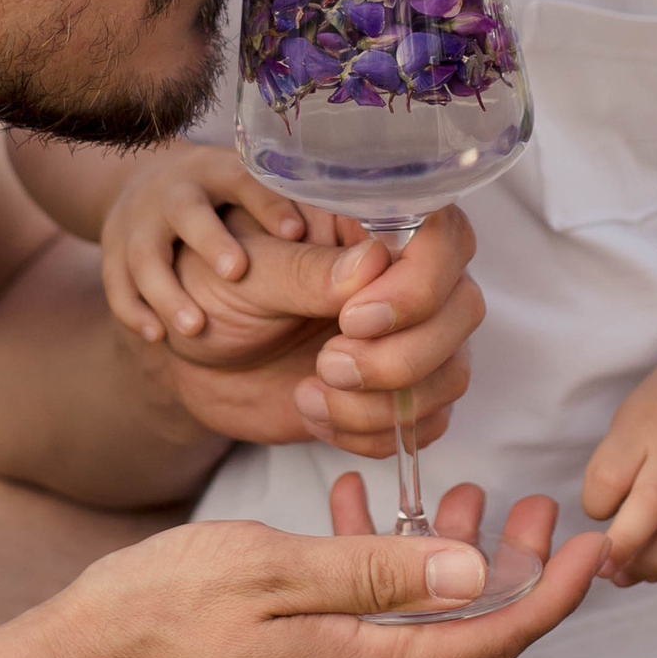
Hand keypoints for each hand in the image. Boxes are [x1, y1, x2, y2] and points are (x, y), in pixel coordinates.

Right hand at [29, 486, 606, 657]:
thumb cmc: (155, 615)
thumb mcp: (269, 570)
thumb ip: (375, 573)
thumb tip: (477, 574)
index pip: (489, 640)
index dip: (551, 593)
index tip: (596, 547)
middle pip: (460, 638)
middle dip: (506, 570)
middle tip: (528, 502)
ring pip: (409, 630)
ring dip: (440, 565)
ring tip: (454, 494)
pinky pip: (357, 630)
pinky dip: (376, 574)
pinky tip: (358, 513)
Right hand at [99, 147, 310, 343]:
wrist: (141, 188)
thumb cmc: (219, 203)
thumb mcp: (251, 195)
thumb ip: (300, 220)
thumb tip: (373, 248)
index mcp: (220, 174)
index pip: (245, 181)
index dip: (270, 204)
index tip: (297, 231)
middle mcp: (176, 194)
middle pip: (188, 211)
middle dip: (211, 240)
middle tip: (237, 273)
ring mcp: (139, 224)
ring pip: (145, 255)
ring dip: (168, 291)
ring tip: (195, 327)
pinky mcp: (113, 254)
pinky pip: (117, 284)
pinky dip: (134, 310)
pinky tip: (157, 335)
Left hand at [150, 205, 483, 456]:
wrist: (193, 354)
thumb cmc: (212, 288)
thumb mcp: (244, 272)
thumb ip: (305, 270)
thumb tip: (372, 263)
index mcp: (375, 224)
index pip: (447, 239)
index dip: (417, 286)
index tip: (351, 319)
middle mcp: (409, 276)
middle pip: (462, 312)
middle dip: (399, 356)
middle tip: (327, 365)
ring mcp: (412, 336)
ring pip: (451, 374)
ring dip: (381, 404)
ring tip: (308, 394)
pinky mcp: (399, 392)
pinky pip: (425, 425)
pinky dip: (369, 433)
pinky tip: (314, 413)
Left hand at [580, 350, 656, 583]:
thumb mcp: (631, 417)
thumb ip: (616, 465)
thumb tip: (605, 524)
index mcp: (646, 426)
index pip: (609, 476)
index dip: (594, 503)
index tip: (594, 509)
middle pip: (651, 509)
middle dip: (622, 548)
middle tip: (600, 568)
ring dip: (650, 566)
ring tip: (624, 577)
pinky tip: (655, 569)